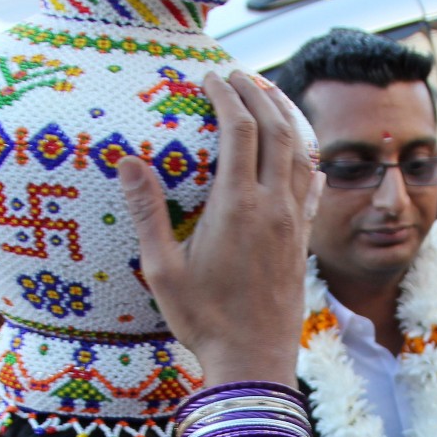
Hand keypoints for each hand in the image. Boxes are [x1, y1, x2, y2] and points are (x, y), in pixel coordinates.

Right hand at [119, 72, 314, 386]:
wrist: (254, 361)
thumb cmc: (203, 320)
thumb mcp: (162, 269)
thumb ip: (147, 212)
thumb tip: (127, 161)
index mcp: (237, 206)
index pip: (238, 129)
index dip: (226, 95)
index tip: (210, 77)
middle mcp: (272, 207)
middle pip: (275, 130)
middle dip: (258, 93)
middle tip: (238, 74)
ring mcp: (293, 224)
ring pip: (298, 153)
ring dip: (285, 119)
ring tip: (268, 99)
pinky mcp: (302, 242)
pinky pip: (310, 188)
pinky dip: (305, 161)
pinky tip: (304, 157)